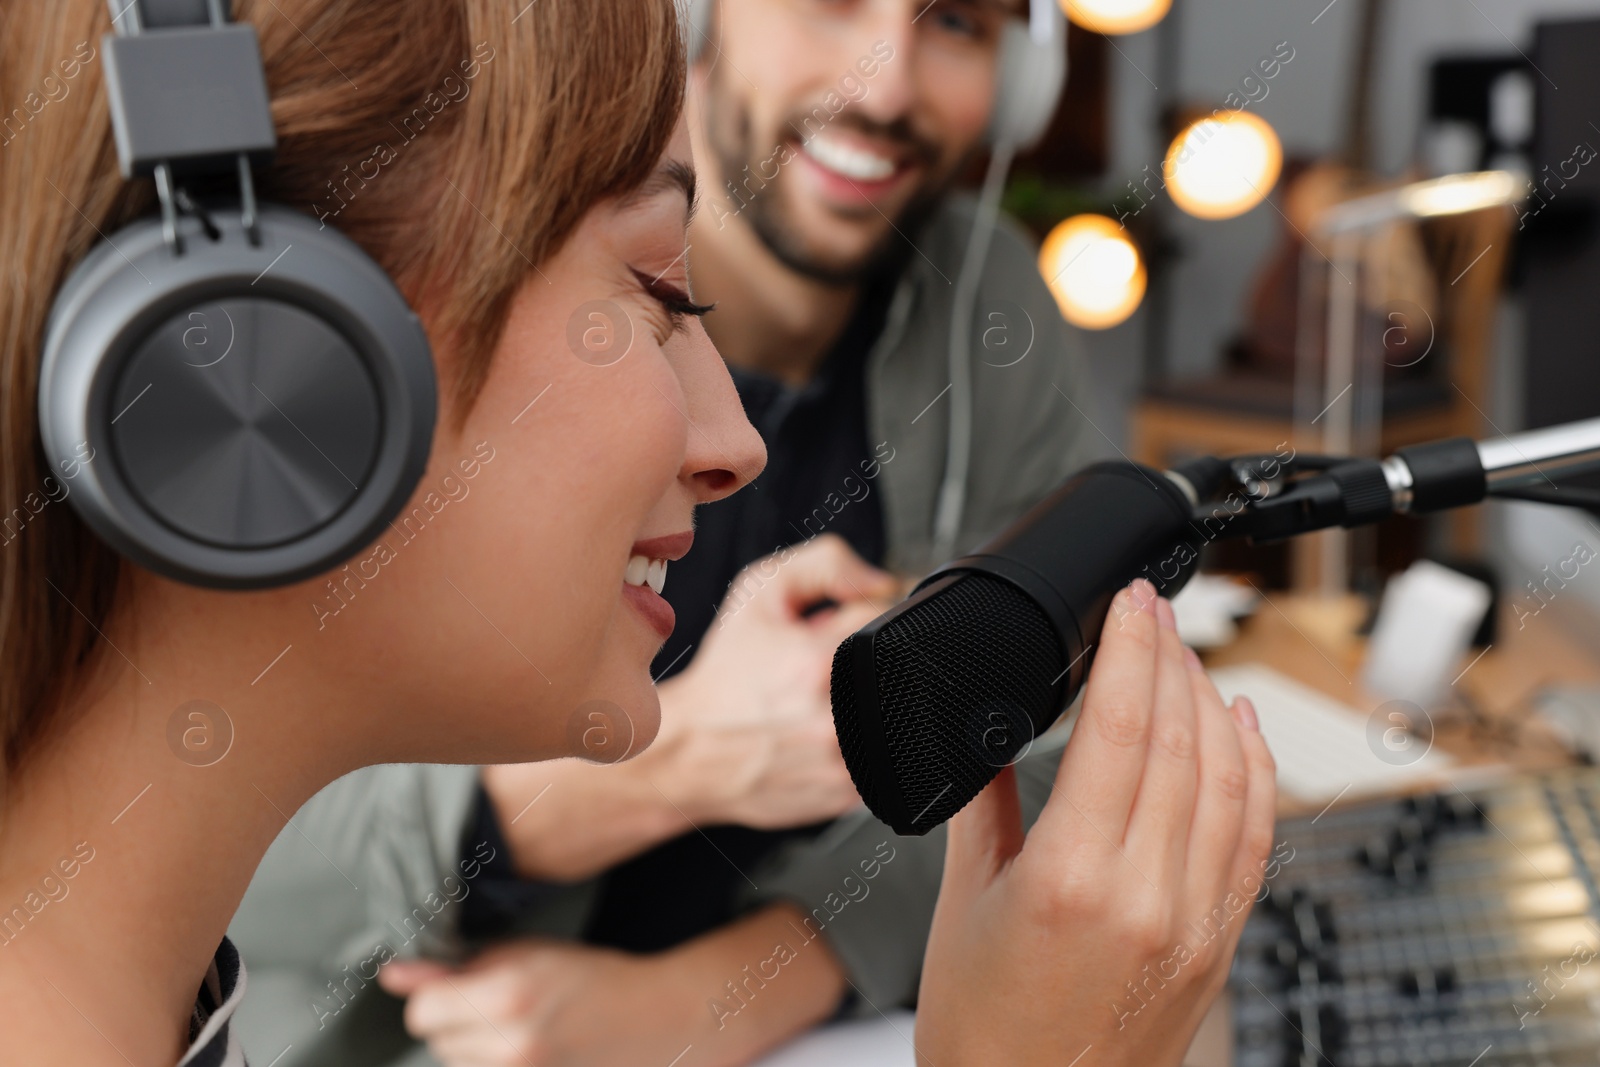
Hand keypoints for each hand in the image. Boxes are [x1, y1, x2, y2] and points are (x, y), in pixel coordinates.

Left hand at [377, 904, 846, 1066]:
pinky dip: (490, 1064)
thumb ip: (456, 966)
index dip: (437, 994)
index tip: (460, 985)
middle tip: (498, 1003)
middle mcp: (511, 1048)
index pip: (421, 1012)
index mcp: (507, 997)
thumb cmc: (590, 976)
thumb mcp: (525, 953)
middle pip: (433, 1043)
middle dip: (454, 1020)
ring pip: (455, 1065)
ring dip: (470, 1047)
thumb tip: (393, 976)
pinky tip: (521, 1049)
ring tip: (516, 1027)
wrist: (651, 1022)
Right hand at [656, 533, 895, 828]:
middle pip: (889, 665)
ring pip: (888, 709)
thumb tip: (881, 581)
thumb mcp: (757, 593)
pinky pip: (879, 750)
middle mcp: (834, 717)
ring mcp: (843, 761)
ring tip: (815, 703)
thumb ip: (824, 565)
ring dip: (860, 700)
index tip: (829, 630)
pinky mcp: (846, 793)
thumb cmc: (724, 677)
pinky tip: (816, 734)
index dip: (854, 617)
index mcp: (818, 662)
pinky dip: (855, 737)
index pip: (881, 616)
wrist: (691, 750)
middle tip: (816, 670)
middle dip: (857, 660)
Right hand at [916, 580, 1275, 1066]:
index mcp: (1070, 880)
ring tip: (1191, 656)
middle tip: (1156, 612)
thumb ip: (982, 806)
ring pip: (1231, 780)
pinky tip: (1241, 731)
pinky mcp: (1219, 945)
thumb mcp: (962, 904)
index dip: (1132, 650)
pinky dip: (1255, 771)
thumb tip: (988, 735)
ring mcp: (1194, 923)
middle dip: (1173, 659)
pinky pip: (1255, 837)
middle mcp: (1146, 897)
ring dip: (1216, 704)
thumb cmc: (985, 1031)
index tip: (1132, 603)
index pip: (1122, 728)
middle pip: (1184, 741)